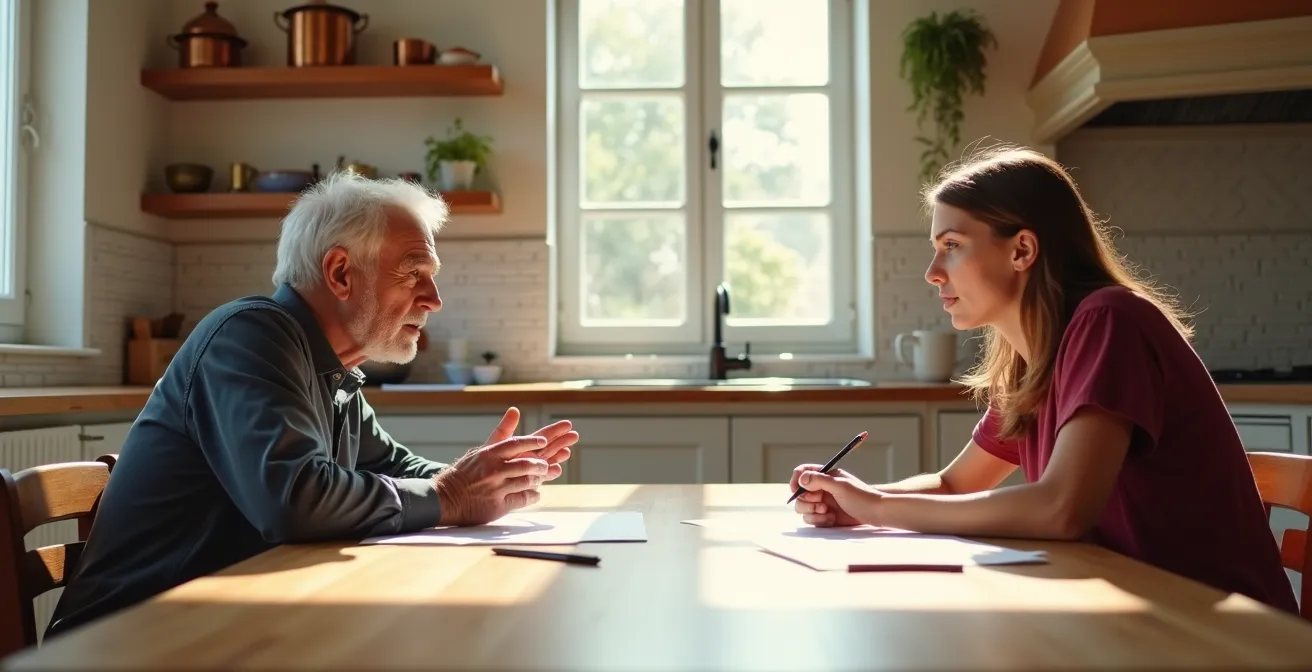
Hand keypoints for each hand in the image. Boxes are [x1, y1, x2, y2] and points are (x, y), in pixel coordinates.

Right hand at [433, 434, 548, 525]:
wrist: (446, 498)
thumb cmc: (464, 473)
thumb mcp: (479, 451)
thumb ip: (500, 433)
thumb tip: (515, 410)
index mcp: (489, 454)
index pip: (516, 444)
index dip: (533, 442)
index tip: (543, 441)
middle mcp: (493, 470)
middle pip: (527, 464)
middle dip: (541, 464)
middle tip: (545, 465)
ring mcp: (496, 488)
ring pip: (527, 481)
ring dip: (539, 479)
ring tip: (541, 477)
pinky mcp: (498, 506)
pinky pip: (523, 499)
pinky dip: (533, 495)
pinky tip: (535, 493)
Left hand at [483, 407, 576, 482]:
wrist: (474, 485)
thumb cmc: (482, 464)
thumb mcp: (495, 443)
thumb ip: (505, 428)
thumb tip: (514, 409)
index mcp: (522, 447)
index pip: (541, 436)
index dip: (554, 430)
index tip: (567, 424)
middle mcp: (528, 458)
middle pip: (548, 448)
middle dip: (561, 441)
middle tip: (575, 435)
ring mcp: (528, 472)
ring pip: (547, 462)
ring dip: (557, 457)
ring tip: (568, 452)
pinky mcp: (526, 485)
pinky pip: (540, 478)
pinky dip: (548, 474)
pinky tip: (557, 469)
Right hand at [790, 464, 876, 526]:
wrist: (876, 513)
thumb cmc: (862, 496)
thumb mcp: (840, 485)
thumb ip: (819, 480)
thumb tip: (801, 479)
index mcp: (825, 476)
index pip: (802, 473)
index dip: (796, 481)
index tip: (796, 490)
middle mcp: (821, 489)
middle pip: (799, 494)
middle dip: (806, 502)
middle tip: (820, 504)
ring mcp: (823, 503)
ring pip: (804, 509)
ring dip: (812, 513)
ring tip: (827, 513)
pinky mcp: (826, 517)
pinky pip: (813, 520)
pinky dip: (820, 521)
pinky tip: (832, 520)